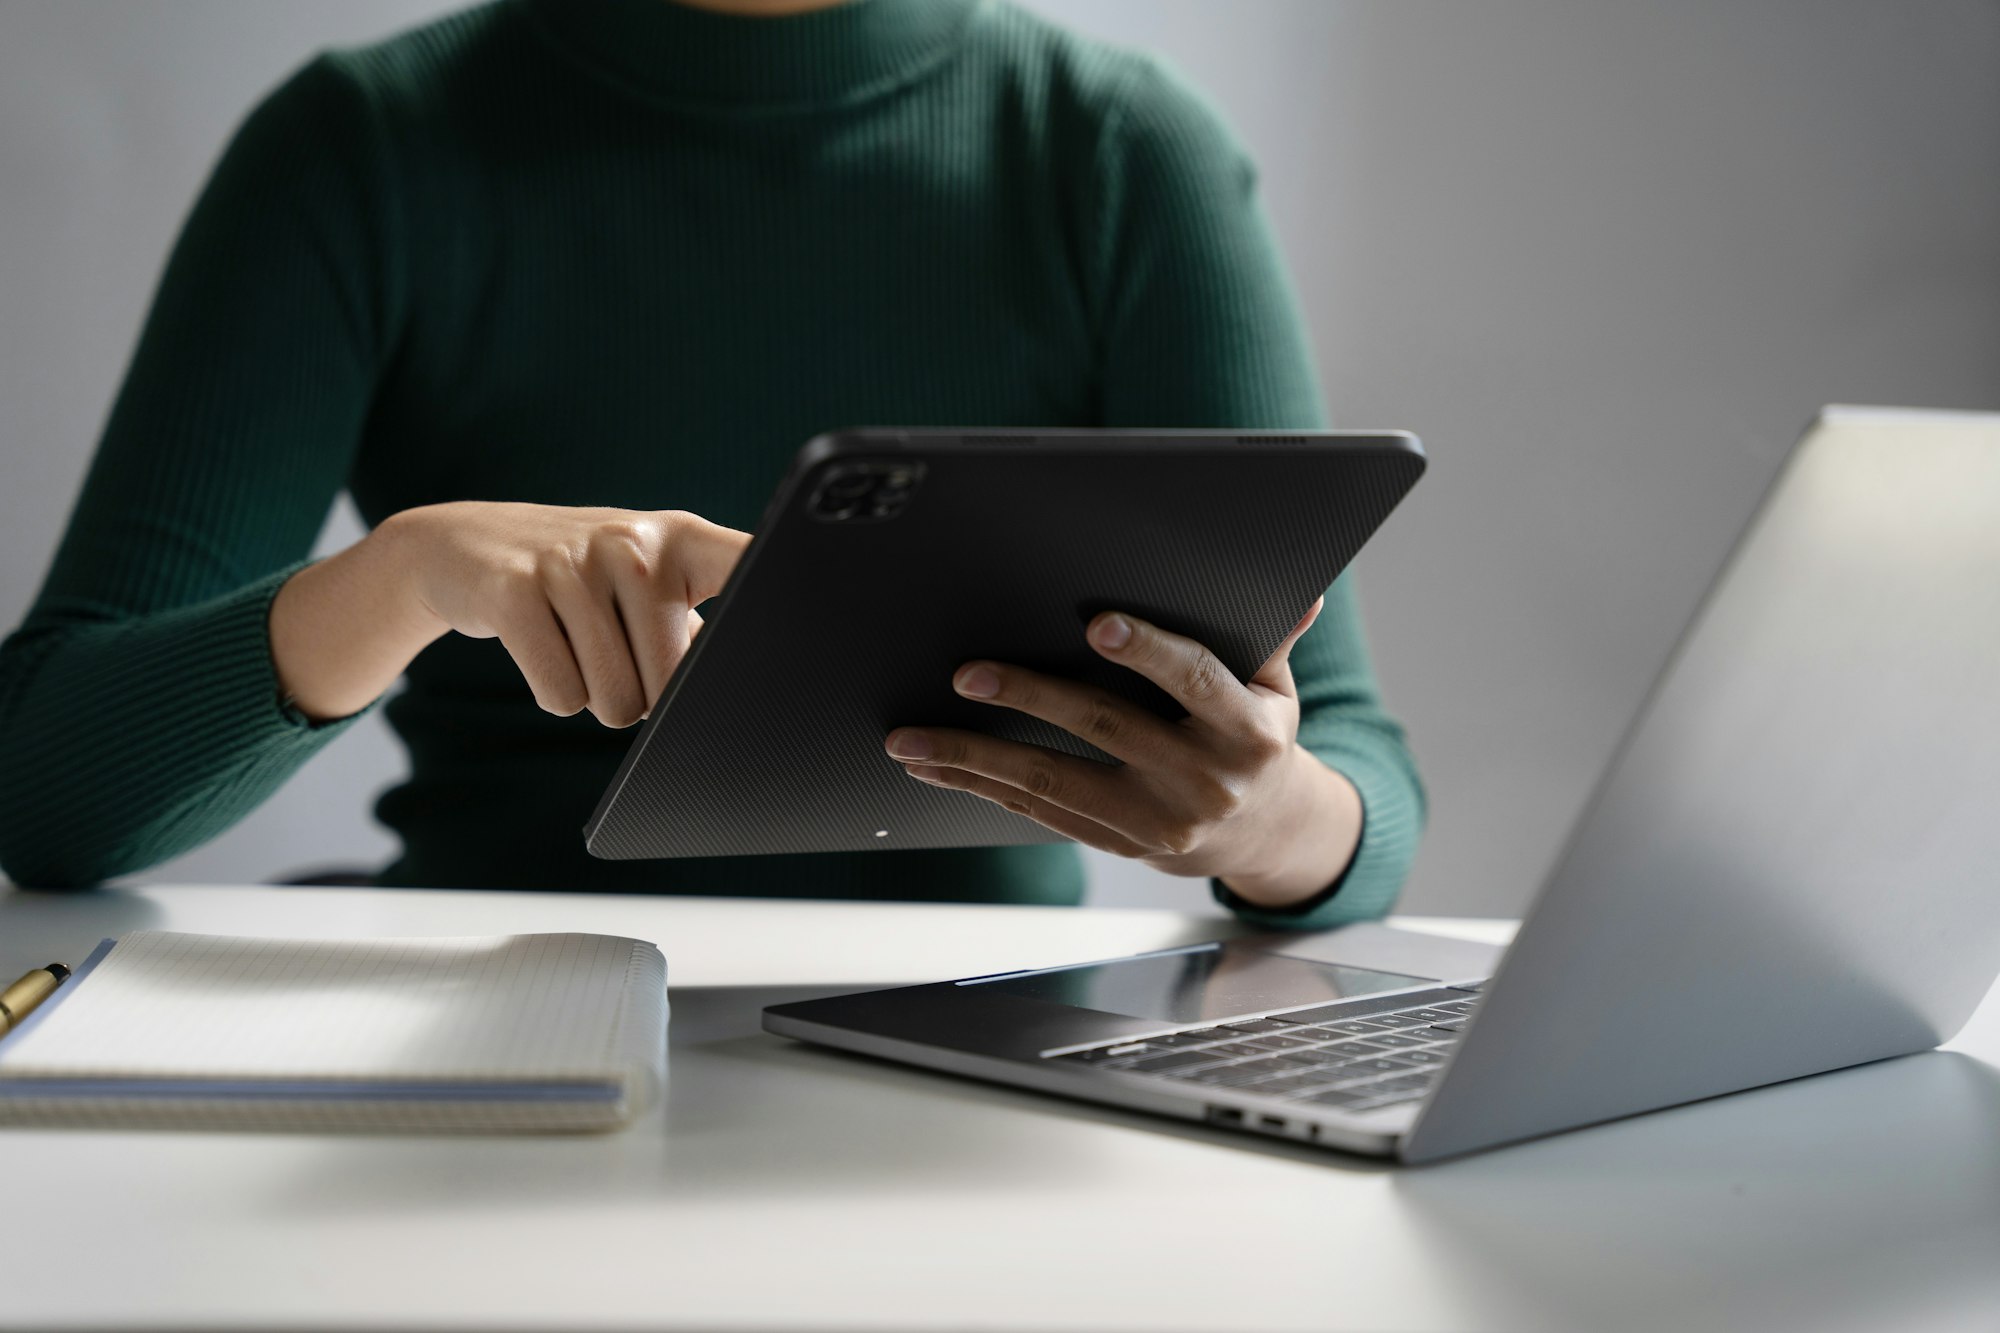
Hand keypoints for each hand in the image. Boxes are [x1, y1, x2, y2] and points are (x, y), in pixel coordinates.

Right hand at [271, 503, 748, 726]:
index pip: (752, 567)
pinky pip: (562, 697)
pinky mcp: (514, 590)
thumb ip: (703, 628)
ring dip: (596, 695)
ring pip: (616, 701)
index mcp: (684, 540)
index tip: (819, 621)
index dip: (784, 599)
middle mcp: (633, 542)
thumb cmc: (584, 580)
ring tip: (577, 642)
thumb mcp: (651, 582)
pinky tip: (542, 645)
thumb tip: (746, 697)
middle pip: (673, 685)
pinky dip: (554, 694)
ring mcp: (572, 562)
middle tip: (615, 649)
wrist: (464, 545)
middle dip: (646, 694)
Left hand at [883, 600, 1364, 909]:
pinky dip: (982, 786)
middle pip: (1107, 727)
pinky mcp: (1119, 844)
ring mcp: (1158, 822)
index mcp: (1249, 732)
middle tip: (967, 672)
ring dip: (976, 757)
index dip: (1149, 652)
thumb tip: (1298, 589)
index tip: (1098, 624)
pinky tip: (934, 765)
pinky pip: (1042, 812)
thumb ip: (1269, 637)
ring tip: (912, 738)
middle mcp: (1204, 782)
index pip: (1197, 682)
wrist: (1263, 834)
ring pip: (1057, 782)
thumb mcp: (1275, 688)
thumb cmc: (1256, 736)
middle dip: (1031, 697)